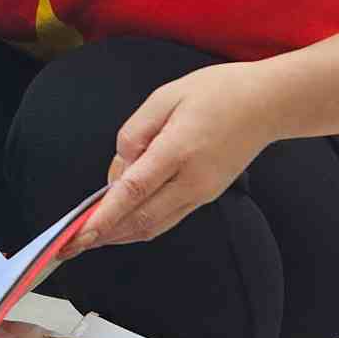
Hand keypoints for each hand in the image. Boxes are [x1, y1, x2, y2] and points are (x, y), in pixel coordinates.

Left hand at [62, 61, 281, 255]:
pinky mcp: (206, 196)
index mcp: (178, 150)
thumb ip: (135, 131)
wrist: (267, 105)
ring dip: (119, 235)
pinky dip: (140, 226)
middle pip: (140, 219)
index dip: (105, 215)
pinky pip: (167, 219)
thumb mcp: (166, 96)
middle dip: (103, 235)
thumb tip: (120, 165)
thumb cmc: (218, 92)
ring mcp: (201, 192)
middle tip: (71, 244)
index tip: (81, 233)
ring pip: (153, 226)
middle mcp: (192, 180)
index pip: (134, 191)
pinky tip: (120, 224)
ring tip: (88, 239)